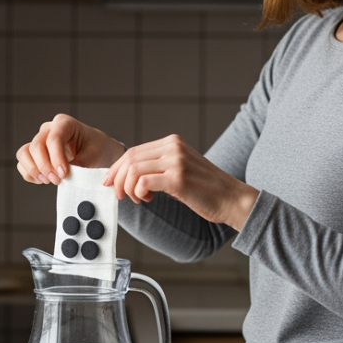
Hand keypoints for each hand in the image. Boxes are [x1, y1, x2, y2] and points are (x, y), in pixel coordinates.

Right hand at [15, 114, 125, 184]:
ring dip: (34, 170)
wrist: (100, 154)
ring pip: (23, 153)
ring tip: (49, 180)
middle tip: (58, 180)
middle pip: (36, 146)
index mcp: (65, 123)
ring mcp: (40, 141)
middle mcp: (49, 129)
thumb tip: (60, 176)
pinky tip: (44, 180)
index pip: (53, 139)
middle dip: (45, 167)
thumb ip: (77, 165)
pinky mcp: (35, 154)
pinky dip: (30, 175)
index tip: (63, 174)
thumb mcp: (93, 157)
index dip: (56, 158)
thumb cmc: (98, 151)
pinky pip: (23, 164)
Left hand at [103, 135, 258, 230]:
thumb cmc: (206, 190)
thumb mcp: (180, 170)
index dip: (117, 167)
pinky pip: (143, 182)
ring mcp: (176, 161)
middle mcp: (173, 147)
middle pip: (130, 158)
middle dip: (117, 178)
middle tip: (118, 194)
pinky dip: (138, 193)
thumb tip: (127, 176)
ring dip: (128, 188)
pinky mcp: (178, 178)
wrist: (232, 199)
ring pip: (134, 170)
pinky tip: (147, 200)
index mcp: (172, 142)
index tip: (110, 181)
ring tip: (136, 199)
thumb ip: (158, 167)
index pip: (134, 151)